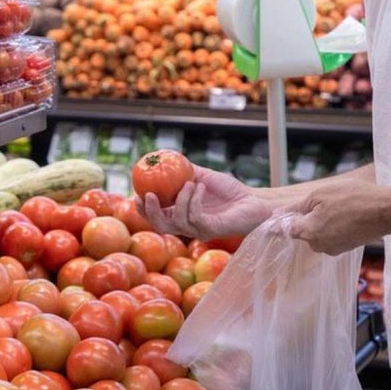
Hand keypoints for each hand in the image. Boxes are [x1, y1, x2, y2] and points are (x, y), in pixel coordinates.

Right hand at [135, 166, 272, 239]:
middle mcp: (187, 226)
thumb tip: (163, 158)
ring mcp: (198, 230)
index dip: (144, 209)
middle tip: (149, 196)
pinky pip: (194, 217)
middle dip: (151, 212)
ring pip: (177, 221)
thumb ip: (183, 171)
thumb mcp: (201, 177)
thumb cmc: (229, 191)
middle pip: (160, 226)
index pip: (156, 217)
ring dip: (179, 200)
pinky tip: (199, 187)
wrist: (253, 201)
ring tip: (189, 183)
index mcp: (181, 215)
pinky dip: (193, 199)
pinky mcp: (210, 230)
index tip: (136, 194)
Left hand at [283, 180, 390, 254]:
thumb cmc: (353, 198)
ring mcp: (333, 249)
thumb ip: (295, 207)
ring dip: (322, 222)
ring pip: (317, 234)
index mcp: (308, 233)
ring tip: (339, 207)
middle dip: (307, 218)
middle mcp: (318, 246)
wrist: (388, 211)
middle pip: (302, 232)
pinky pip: (331, 236)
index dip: (280, 222)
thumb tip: (275, 214)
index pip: (284, 231)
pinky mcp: (345, 248)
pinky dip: (334, 226)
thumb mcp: (319, 195)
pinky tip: (347, 215)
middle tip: (322, 202)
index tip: (275, 219)